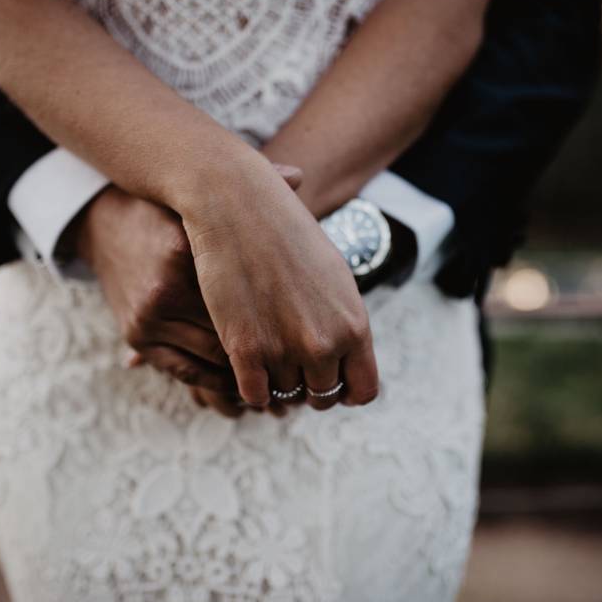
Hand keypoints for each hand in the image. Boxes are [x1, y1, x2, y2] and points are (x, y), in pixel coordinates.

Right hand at [78, 165, 303, 416]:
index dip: (281, 317)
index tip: (305, 324)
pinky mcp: (136, 338)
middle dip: (269, 350)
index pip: (248, 297)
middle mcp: (163, 289)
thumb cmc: (170, 209)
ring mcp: (146, 318)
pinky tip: (240, 379)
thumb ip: (252, 186)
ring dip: (246, 371)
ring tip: (278, 376)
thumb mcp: (204, 198)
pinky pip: (185, 371)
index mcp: (185, 251)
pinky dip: (216, 380)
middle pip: (233, 333)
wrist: (106, 222)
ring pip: (212, 358)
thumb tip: (299, 176)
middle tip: (301, 360)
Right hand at [179, 154, 379, 410]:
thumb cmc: (285, 232)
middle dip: (306, 386)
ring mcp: (285, 349)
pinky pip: (253, 394)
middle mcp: (325, 343)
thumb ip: (343, 321)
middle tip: (288, 363)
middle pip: (321, 397)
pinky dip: (249, 386)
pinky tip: (243, 362)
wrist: (238, 204)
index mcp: (355, 324)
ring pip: (284, 396)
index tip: (327, 380)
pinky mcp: (245, 350)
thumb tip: (346, 356)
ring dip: (273, 382)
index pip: (362, 391)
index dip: (345, 391)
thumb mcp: (332, 275)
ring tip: (262, 353)